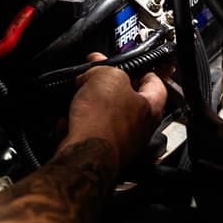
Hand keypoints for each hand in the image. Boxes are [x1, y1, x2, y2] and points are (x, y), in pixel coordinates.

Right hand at [65, 54, 166, 170]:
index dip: (141, 70)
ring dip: (86, 106)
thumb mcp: (108, 77)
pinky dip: (75, 124)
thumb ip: (106, 70)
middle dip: (103, 87)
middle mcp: (138, 128)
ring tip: (76, 100)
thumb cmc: (103, 122)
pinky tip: (68, 122)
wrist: (84, 156)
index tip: (129, 65)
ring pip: (102, 116)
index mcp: (150, 108)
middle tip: (91, 79)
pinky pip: (87, 131)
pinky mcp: (99, 152)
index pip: (155, 83)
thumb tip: (94, 74)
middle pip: (123, 99)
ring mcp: (119, 143)